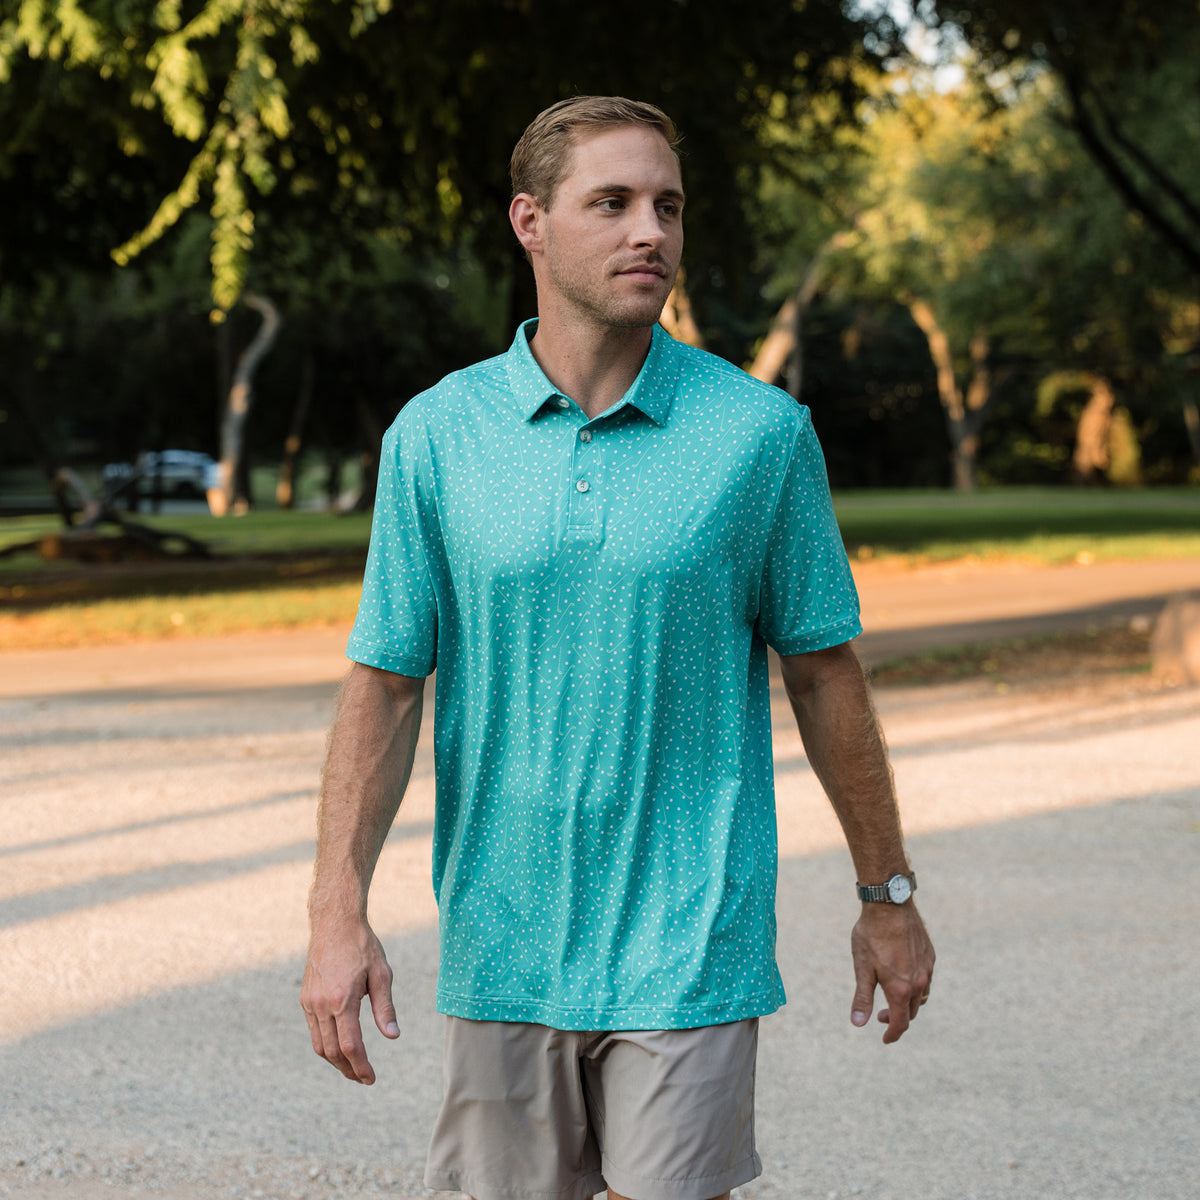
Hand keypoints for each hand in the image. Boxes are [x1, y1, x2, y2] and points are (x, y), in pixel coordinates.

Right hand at [300, 917, 399, 1083]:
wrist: (334, 922)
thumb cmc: (363, 946)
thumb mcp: (382, 973)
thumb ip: (385, 1007)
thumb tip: (393, 1036)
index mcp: (342, 1000)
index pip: (350, 1046)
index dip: (361, 1066)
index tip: (371, 1078)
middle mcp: (322, 1004)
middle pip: (332, 1052)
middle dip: (348, 1070)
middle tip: (364, 1078)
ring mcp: (310, 1002)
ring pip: (319, 1045)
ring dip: (335, 1061)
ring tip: (353, 1067)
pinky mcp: (305, 998)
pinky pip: (313, 1030)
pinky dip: (325, 1045)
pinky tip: (340, 1045)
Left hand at [850, 902, 934, 1043]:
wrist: (890, 905)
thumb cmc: (872, 935)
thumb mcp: (862, 968)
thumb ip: (862, 998)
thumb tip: (858, 1024)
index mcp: (901, 989)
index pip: (900, 1023)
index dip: (892, 1035)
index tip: (885, 1039)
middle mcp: (918, 982)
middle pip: (911, 1012)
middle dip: (897, 1018)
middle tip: (881, 1016)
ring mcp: (926, 969)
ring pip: (922, 997)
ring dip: (908, 1004)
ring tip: (893, 999)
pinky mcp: (929, 956)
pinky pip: (926, 979)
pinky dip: (916, 987)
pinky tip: (904, 978)